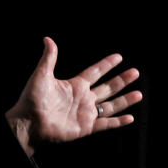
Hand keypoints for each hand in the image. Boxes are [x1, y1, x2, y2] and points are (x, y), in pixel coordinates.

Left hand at [6, 37, 142, 156]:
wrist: (28, 123)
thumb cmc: (32, 99)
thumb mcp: (41, 75)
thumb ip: (49, 58)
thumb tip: (48, 39)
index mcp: (74, 85)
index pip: (95, 72)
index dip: (106, 64)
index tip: (119, 57)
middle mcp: (83, 98)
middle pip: (107, 87)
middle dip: (121, 80)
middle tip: (135, 72)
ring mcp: (85, 113)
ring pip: (110, 105)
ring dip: (124, 100)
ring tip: (139, 93)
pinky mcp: (85, 127)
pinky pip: (105, 124)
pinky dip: (117, 122)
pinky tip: (129, 117)